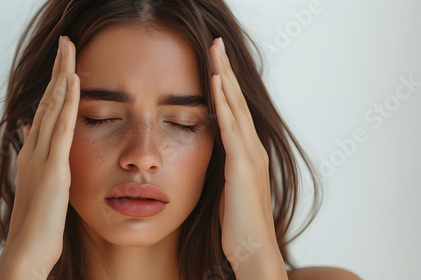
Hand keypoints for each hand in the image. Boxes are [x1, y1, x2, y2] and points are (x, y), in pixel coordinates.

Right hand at [2, 36, 79, 267]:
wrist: (30, 248)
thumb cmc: (39, 221)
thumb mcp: (40, 183)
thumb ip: (39, 157)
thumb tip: (33, 132)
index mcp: (35, 153)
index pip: (47, 111)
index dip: (56, 85)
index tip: (66, 64)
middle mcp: (35, 149)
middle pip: (48, 101)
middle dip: (58, 70)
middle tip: (66, 43)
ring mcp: (43, 156)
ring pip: (53, 108)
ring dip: (62, 76)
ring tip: (69, 50)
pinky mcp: (53, 167)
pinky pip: (62, 128)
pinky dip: (67, 102)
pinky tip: (73, 81)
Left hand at [209, 37, 282, 270]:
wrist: (253, 250)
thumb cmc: (239, 224)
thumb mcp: (229, 188)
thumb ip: (225, 167)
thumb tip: (215, 155)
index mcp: (247, 153)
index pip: (235, 111)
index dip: (225, 85)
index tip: (214, 62)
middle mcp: (252, 148)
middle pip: (238, 101)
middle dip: (226, 70)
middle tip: (217, 44)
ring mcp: (250, 156)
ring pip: (236, 107)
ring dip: (225, 77)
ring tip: (216, 52)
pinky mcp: (243, 167)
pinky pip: (231, 127)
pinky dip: (224, 103)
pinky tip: (216, 83)